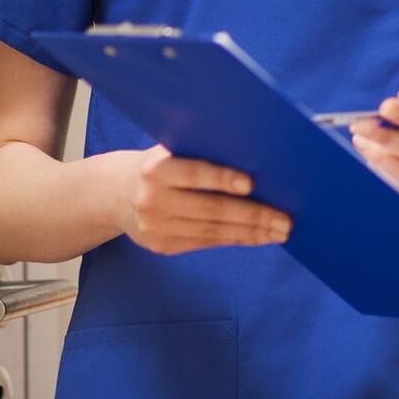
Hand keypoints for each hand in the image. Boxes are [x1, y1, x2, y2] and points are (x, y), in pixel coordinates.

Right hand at [121, 146, 290, 254]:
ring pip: (212, 231)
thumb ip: (200, 153)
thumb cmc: (158, 165)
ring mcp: (156, 227)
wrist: (114, 194)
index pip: (194, 173)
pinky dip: (236, 239)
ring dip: (251, 232)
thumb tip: (255, 158)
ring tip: (279, 231)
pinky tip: (258, 237)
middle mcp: (153, 200)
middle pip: (210, 209)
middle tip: (284, 219)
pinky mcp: (162, 246)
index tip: (251, 184)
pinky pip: (206, 243)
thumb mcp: (169, 151)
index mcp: (156, 168)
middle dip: (252, 215)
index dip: (222, 178)